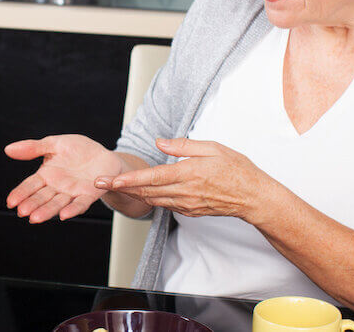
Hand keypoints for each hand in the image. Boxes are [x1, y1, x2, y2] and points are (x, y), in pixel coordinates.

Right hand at [5, 134, 123, 222]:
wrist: (103, 154)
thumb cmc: (77, 149)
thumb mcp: (54, 143)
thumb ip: (33, 148)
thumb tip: (8, 149)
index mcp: (46, 175)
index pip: (30, 185)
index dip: (20, 193)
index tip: (10, 202)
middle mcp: (57, 187)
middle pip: (41, 197)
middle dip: (32, 204)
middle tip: (22, 212)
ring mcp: (72, 192)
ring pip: (57, 203)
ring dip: (47, 211)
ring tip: (36, 218)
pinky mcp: (88, 195)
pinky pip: (80, 203)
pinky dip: (72, 210)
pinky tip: (64, 215)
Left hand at [97, 138, 275, 222]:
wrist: (254, 198)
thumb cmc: (237, 169)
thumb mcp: (213, 147)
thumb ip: (184, 145)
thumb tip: (160, 142)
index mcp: (188, 173)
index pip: (152, 177)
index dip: (130, 179)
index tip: (112, 179)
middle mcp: (184, 192)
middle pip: (146, 191)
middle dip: (121, 187)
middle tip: (99, 182)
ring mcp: (186, 204)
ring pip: (152, 200)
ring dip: (131, 194)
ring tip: (111, 186)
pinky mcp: (189, 211)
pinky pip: (164, 204)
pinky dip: (149, 198)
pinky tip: (139, 192)